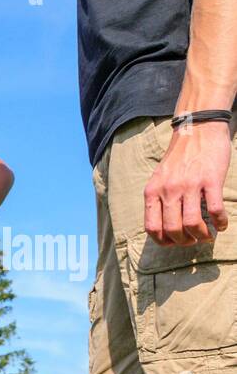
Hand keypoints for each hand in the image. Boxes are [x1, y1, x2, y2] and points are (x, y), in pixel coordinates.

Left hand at [144, 121, 231, 245]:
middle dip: (184, 241)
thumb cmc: (179, 158)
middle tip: (194, 241)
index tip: (174, 243)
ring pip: (192, 223)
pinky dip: (220, 222)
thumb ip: (158, 199)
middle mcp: (168, 190)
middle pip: (173, 229)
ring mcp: (189, 185)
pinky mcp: (210, 180)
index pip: (152, 227)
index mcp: (152, 192)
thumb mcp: (159, 178)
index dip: (163, 241)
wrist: (198, 130)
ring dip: (202, 235)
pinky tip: (222, 225)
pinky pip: (214, 209)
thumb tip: (161, 226)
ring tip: (207, 236)